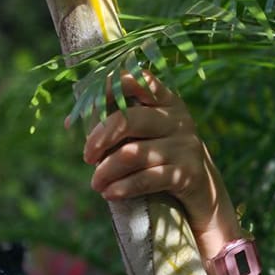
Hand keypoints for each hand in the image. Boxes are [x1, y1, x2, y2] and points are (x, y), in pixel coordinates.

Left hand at [82, 71, 239, 241]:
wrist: (204, 191)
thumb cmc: (162, 156)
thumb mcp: (146, 133)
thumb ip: (117, 122)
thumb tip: (70, 121)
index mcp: (165, 101)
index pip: (138, 80)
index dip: (109, 87)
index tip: (88, 105)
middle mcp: (177, 119)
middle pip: (129, 120)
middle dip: (99, 138)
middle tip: (86, 156)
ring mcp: (185, 145)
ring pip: (133, 154)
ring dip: (107, 170)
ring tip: (95, 183)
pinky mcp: (188, 174)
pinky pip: (147, 178)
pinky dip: (123, 187)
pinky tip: (109, 193)